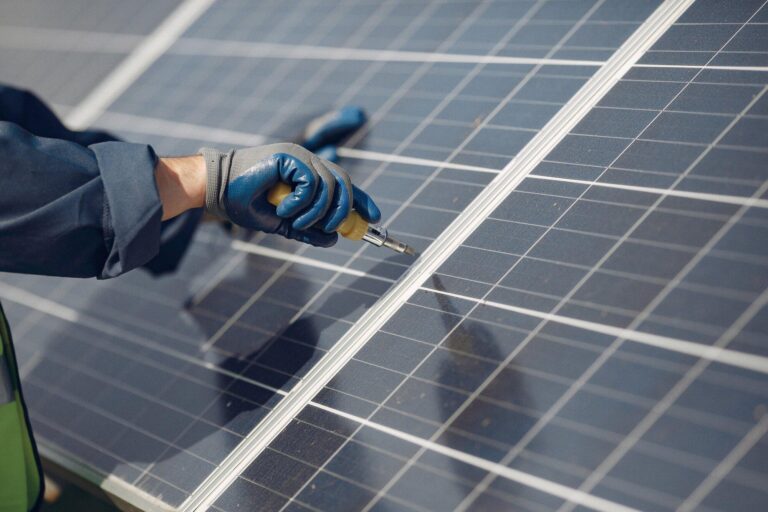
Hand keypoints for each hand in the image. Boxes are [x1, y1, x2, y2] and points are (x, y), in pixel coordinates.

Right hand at [200, 143, 380, 246]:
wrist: (215, 190)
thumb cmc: (244, 202)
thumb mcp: (282, 223)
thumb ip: (307, 229)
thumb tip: (333, 240)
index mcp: (308, 173)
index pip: (344, 184)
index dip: (362, 201)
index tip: (375, 219)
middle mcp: (308, 161)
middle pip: (344, 184)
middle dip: (343, 212)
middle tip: (329, 229)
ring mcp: (299, 156)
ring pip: (330, 187)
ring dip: (316, 212)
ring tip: (295, 222)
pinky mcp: (289, 156)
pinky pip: (312, 183)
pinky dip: (302, 202)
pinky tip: (284, 209)